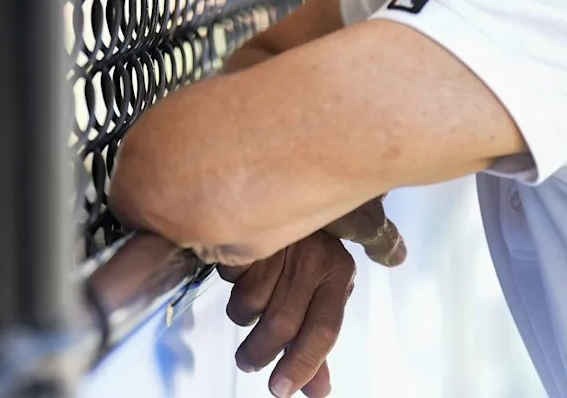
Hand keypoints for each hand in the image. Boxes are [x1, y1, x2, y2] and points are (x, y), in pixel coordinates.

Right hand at [219, 198, 404, 397]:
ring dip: (243, 315)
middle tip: (250, 363)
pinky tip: (243, 271)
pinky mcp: (248, 231)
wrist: (288, 189)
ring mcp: (280, 244)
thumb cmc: (306, 256)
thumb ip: (316, 344)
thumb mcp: (321, 294)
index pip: (325, 329)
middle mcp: (314, 258)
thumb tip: (315, 392)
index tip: (283, 389)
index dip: (304, 364)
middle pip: (281, 324)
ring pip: (249, 305)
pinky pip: (229, 278)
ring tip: (250, 301)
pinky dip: (231, 283)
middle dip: (260, 353)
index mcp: (337, 273)